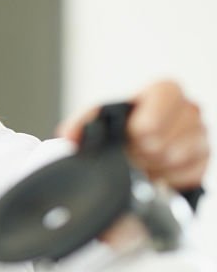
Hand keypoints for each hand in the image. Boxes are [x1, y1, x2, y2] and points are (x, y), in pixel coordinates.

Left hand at [55, 79, 209, 189]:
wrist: (127, 159)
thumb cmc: (115, 134)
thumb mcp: (95, 122)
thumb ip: (83, 124)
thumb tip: (69, 136)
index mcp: (162, 92)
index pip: (166, 93)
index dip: (149, 118)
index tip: (134, 134)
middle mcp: (186, 110)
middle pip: (169, 132)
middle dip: (142, 150)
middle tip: (130, 154)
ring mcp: (198, 135)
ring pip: (177, 156)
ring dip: (151, 166)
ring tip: (139, 164)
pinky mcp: (202, 161)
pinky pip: (189, 174)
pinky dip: (166, 179)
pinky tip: (154, 174)